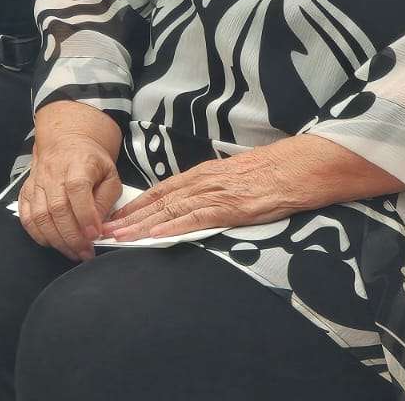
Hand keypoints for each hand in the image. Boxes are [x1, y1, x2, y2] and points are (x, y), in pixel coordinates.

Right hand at [17, 101, 122, 261]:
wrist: (66, 142)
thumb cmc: (91, 161)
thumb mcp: (110, 174)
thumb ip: (106, 199)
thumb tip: (98, 225)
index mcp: (78, 165)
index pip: (78, 191)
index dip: (85, 216)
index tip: (94, 235)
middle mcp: (54, 174)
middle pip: (57, 208)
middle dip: (72, 236)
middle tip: (85, 253)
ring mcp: (37, 183)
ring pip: (40, 216)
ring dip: (56, 240)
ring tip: (72, 252)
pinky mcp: (26, 192)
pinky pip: (26, 218)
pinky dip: (38, 235)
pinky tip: (53, 243)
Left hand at [101, 144, 301, 241]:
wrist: (301, 166)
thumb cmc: (275, 170)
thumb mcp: (238, 175)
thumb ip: (216, 187)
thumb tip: (198, 202)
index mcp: (205, 173)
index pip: (162, 190)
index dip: (136, 205)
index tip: (116, 218)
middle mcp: (204, 181)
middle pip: (159, 202)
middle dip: (129, 218)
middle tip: (103, 232)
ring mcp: (216, 193)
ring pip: (170, 211)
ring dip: (141, 227)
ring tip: (118, 239)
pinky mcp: (230, 208)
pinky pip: (195, 219)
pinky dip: (172, 229)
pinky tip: (154, 237)